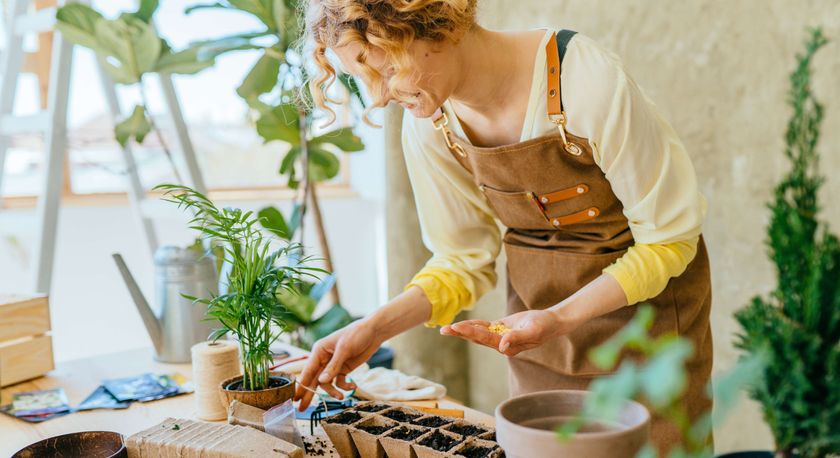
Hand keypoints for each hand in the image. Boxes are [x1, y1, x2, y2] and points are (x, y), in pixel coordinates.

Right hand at [293, 318, 382, 410]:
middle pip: (314, 380)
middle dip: (310, 394)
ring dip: (333, 391)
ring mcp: (333, 365)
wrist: (374, 332)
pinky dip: (345, 386)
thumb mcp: (344, 349)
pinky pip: (340, 382)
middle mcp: (323, 359)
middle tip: (302, 409)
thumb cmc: (356, 334)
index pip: (308, 371)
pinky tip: (353, 386)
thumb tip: (321, 382)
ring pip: (327, 383)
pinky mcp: (344, 369)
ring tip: (341, 397)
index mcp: (319, 351)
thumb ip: (333, 367)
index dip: (301, 385)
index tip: (294, 398)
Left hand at [441, 309, 578, 356]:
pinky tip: (461, 324)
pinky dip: (473, 325)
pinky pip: (484, 327)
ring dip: (463, 331)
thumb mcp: (533, 330)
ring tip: (446, 329)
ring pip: (478, 333)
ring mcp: (500, 337)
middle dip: (460, 334)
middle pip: (477, 338)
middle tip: (443, 330)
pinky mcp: (501, 329)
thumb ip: (517, 337)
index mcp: (507, 346)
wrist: (552, 322)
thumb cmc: (544, 326)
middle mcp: (501, 344)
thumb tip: (501, 347)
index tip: (456, 327)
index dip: (470, 332)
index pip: (485, 339)